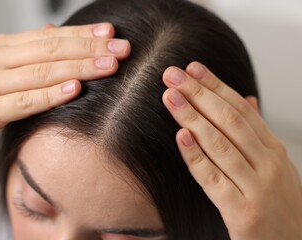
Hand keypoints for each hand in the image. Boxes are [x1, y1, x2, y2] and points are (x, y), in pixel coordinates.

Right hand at [0, 23, 130, 157]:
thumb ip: (26, 50)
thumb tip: (53, 32)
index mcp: (5, 47)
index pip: (52, 37)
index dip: (83, 35)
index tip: (111, 33)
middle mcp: (0, 59)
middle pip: (52, 50)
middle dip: (90, 48)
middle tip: (121, 49)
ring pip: (43, 72)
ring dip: (78, 67)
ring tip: (108, 66)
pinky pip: (24, 101)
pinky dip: (51, 94)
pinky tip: (74, 89)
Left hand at [162, 62, 301, 239]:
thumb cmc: (277, 204)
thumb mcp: (275, 165)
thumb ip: (257, 133)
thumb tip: (247, 99)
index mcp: (273, 149)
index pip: (240, 109)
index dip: (215, 86)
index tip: (192, 68)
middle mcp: (268, 164)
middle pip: (228, 120)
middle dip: (199, 94)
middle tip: (173, 75)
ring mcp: (257, 187)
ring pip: (220, 144)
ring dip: (192, 117)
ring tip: (170, 96)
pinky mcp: (243, 212)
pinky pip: (213, 179)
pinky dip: (196, 157)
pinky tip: (181, 137)